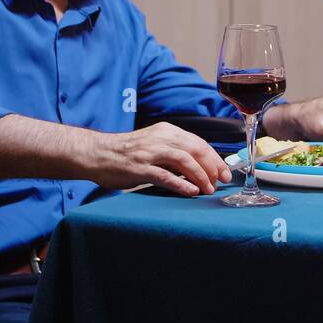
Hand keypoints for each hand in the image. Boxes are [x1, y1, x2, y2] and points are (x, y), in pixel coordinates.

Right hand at [91, 122, 231, 196]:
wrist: (96, 154)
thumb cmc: (127, 153)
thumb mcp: (154, 144)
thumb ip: (175, 152)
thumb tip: (200, 168)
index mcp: (167, 131)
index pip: (198, 143)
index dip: (214, 158)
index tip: (225, 172)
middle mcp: (160, 138)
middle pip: (195, 149)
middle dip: (212, 167)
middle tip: (221, 182)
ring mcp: (149, 152)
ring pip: (183, 160)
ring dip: (200, 176)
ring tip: (208, 189)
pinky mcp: (139, 168)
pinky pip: (164, 175)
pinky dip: (180, 184)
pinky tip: (191, 191)